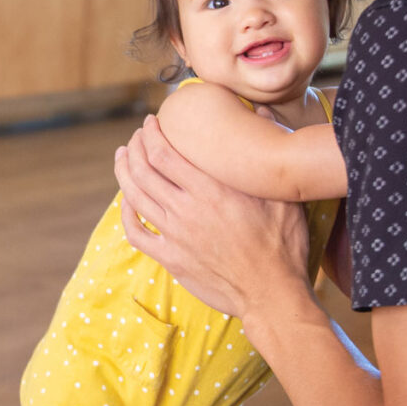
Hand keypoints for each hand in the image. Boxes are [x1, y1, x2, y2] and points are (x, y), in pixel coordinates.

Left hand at [115, 113, 314, 318]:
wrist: (272, 294)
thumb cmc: (283, 245)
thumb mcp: (284, 196)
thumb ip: (265, 155)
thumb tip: (262, 111)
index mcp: (210, 191)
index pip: (164, 153)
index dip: (151, 134)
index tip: (151, 121)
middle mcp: (186, 210)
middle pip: (143, 170)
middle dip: (135, 147)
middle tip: (137, 135)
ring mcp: (175, 236)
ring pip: (134, 198)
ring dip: (124, 172)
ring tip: (122, 156)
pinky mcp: (171, 259)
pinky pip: (136, 233)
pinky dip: (125, 213)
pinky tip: (126, 201)